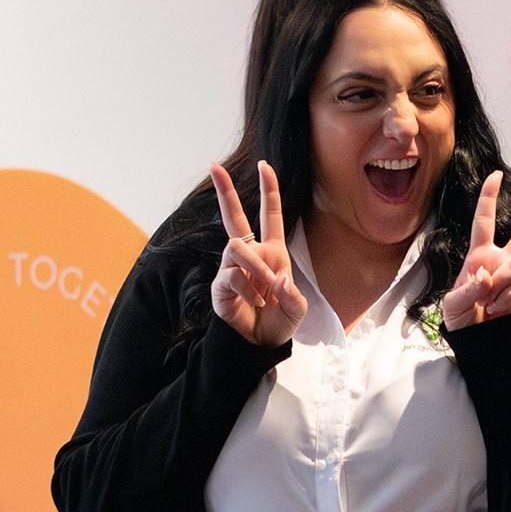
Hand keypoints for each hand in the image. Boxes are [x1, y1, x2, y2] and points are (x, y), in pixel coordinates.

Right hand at [210, 160, 307, 345]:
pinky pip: (232, 274)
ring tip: (265, 290)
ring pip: (237, 247)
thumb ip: (291, 294)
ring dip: (255, 267)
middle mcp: (251, 255)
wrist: (261, 345)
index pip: (270, 216)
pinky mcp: (220, 284)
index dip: (268, 191)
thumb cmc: (280, 323)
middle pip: (234, 217)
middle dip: (224, 191)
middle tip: (213, 167)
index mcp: (273, 253)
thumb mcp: (297, 309)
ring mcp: (233, 268)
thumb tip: (277, 278)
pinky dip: (247, 288)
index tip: (264, 166)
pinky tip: (256, 302)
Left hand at [442, 171, 510, 331]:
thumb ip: (465, 290)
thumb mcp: (451, 307)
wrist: (481, 349)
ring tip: (491, 305)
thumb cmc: (462, 324)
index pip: (484, 221)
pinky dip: (510, 301)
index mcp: (481, 256)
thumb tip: (487, 275)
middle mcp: (504, 262)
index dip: (489, 197)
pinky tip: (502, 312)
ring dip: (502, 286)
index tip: (497, 175)